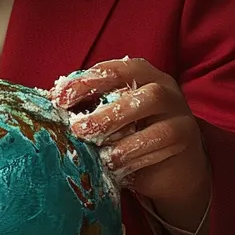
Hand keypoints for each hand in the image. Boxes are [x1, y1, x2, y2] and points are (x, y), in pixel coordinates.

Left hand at [50, 58, 210, 232]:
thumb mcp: (109, 117)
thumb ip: (88, 107)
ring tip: (100, 153)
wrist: (172, 165)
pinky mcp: (187, 137)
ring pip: (155, 115)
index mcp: (139, 72)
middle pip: (140, 91)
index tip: (60, 98)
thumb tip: (48, 105)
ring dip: (124, 135)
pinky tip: (117, 165)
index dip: (86, 81)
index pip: (113, 69)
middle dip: (107, 110)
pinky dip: (137, 154)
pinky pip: (164, 141)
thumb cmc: (132, 132)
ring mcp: (179, 110)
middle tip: (78, 128)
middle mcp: (162, 86)